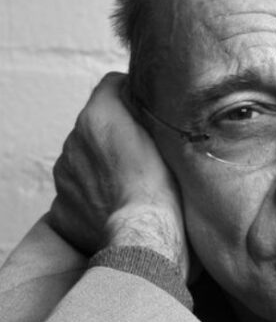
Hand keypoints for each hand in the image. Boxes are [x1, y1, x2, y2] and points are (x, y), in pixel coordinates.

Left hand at [49, 72, 188, 275]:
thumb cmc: (162, 189)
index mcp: (98, 116)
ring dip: (101, 166)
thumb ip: (150, 112)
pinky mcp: (60, 207)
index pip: (111, 84)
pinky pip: (77, 194)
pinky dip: (92, 198)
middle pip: (95, 125)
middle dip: (114, 135)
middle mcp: (73, 141)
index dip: (131, 94)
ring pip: (83, 160)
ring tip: (129, 186)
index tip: (146, 110)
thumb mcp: (168, 137)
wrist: (145, 237)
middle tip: (142, 155)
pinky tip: (115, 208)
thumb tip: (148, 101)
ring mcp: (64, 176)